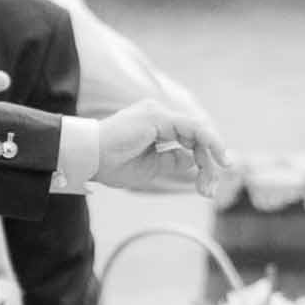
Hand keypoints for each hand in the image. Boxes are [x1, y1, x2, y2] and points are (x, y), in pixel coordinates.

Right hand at [92, 102, 223, 194]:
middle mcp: (160, 115)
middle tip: (209, 191)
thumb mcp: (151, 166)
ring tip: (208, 185)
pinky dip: (208, 143)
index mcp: (156, 125)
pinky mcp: (159, 116)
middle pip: (197, 136)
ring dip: (209, 158)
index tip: (210, 184)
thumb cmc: (111, 163)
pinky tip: (216, 160)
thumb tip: (194, 160)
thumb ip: (173, 160)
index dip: (205, 159)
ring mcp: (159, 113)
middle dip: (209, 164)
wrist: (88, 158)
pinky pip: (193, 128)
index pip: (190, 138)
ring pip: (198, 132)